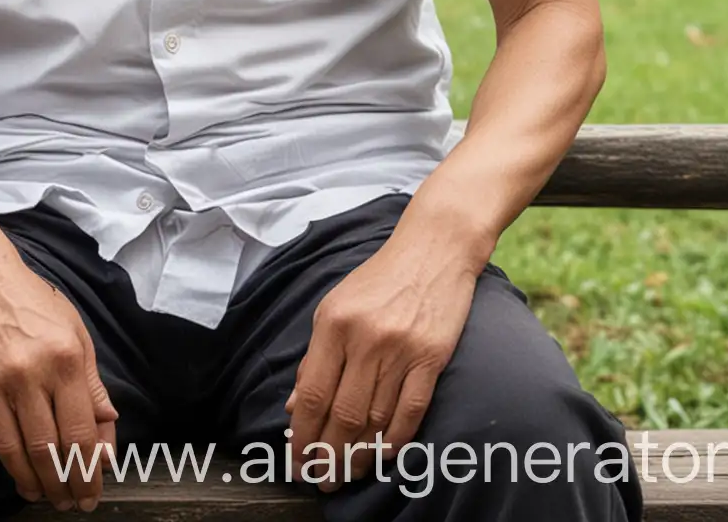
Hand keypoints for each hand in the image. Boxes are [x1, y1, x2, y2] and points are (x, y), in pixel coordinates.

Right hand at [0, 259, 117, 511]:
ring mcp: (8, 382)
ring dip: (44, 484)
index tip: (95, 488)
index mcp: (70, 357)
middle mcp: (40, 372)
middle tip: (77, 502)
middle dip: (71, 483)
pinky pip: (0, 441)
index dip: (91, 468)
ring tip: (53, 499)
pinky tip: (25, 482)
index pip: (84, 430)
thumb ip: (92, 383)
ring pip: (30, 450)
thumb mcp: (75, 331)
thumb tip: (108, 427)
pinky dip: (15, 469)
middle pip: (58, 446)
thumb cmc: (32, 302)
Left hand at [286, 229, 478, 490]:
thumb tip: (295, 406)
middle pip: (342, 414)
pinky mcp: (431, 358)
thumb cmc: (379, 279)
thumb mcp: (335, 306)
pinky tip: (382, 457)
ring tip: (347, 473)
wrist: (432, 250)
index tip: (296, 459)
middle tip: (321, 479)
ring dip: (359, 455)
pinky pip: (409, 412)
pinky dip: (394, 441)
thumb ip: (314, 356)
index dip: (302, 435)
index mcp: (333, 323)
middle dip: (328, 454)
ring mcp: (400, 350)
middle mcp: (365, 338)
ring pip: (375, 419)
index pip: (312, 393)